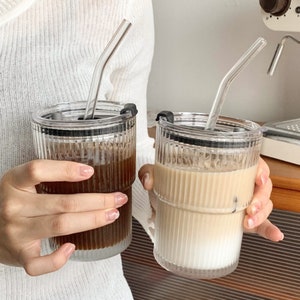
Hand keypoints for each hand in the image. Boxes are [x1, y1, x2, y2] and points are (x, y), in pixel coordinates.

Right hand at [0, 160, 127, 275]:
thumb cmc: (15, 202)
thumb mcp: (22, 183)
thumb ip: (45, 176)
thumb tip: (89, 173)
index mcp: (13, 182)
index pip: (38, 170)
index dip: (66, 170)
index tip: (91, 171)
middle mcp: (13, 206)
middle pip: (62, 203)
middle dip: (97, 201)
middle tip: (118, 198)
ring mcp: (15, 232)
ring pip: (60, 225)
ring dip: (92, 220)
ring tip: (112, 214)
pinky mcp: (18, 255)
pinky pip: (38, 264)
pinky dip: (57, 259)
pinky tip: (72, 248)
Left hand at [138, 158, 283, 241]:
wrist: (168, 199)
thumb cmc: (170, 180)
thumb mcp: (160, 172)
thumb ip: (150, 172)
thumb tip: (149, 181)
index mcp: (221, 165)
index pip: (249, 161)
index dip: (259, 168)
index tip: (257, 178)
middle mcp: (233, 181)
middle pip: (260, 184)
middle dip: (261, 197)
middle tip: (250, 207)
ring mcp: (237, 200)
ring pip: (262, 203)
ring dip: (262, 214)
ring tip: (248, 222)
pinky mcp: (235, 218)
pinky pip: (256, 223)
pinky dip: (266, 229)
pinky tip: (273, 236)